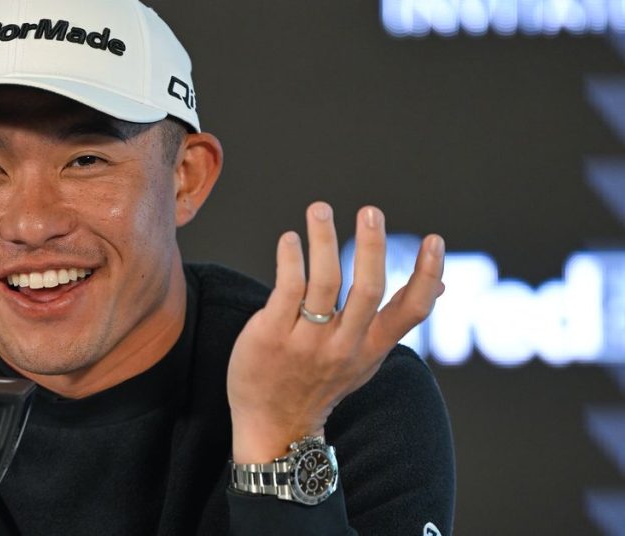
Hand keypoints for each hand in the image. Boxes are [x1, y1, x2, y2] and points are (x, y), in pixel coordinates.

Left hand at [226, 202, 444, 462]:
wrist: (273, 426)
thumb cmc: (320, 382)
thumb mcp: (365, 358)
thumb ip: (395, 321)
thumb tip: (442, 286)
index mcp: (371, 348)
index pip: (411, 312)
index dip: (426, 276)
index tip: (434, 240)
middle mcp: (343, 346)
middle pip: (366, 290)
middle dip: (371, 248)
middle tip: (371, 212)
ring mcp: (307, 342)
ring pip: (322, 283)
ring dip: (323, 240)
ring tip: (320, 209)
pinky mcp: (272, 336)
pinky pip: (286, 290)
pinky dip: (290, 260)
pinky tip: (290, 240)